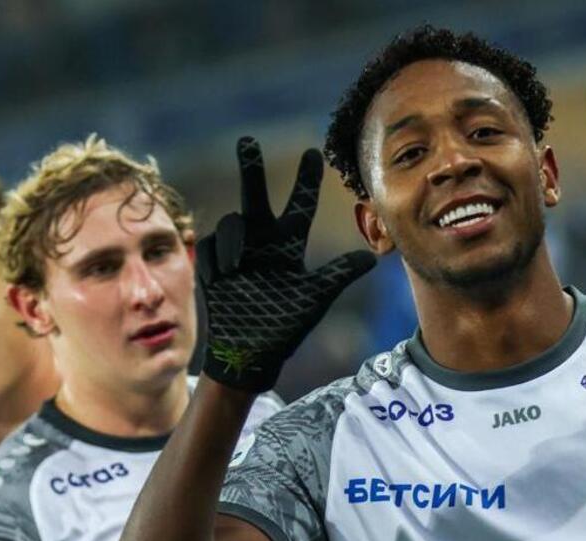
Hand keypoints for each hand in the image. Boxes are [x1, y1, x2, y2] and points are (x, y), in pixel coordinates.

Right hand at [196, 137, 376, 391]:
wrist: (249, 352)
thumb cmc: (285, 327)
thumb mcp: (315, 298)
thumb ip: (338, 274)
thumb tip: (371, 258)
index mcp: (288, 246)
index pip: (299, 206)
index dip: (306, 181)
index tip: (315, 154)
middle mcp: (262, 242)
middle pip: (255, 196)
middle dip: (251, 169)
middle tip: (247, 142)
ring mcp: (236, 251)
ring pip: (234, 222)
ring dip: (237, 240)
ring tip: (241, 266)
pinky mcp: (213, 263)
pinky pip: (214, 245)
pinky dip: (221, 257)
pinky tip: (227, 278)